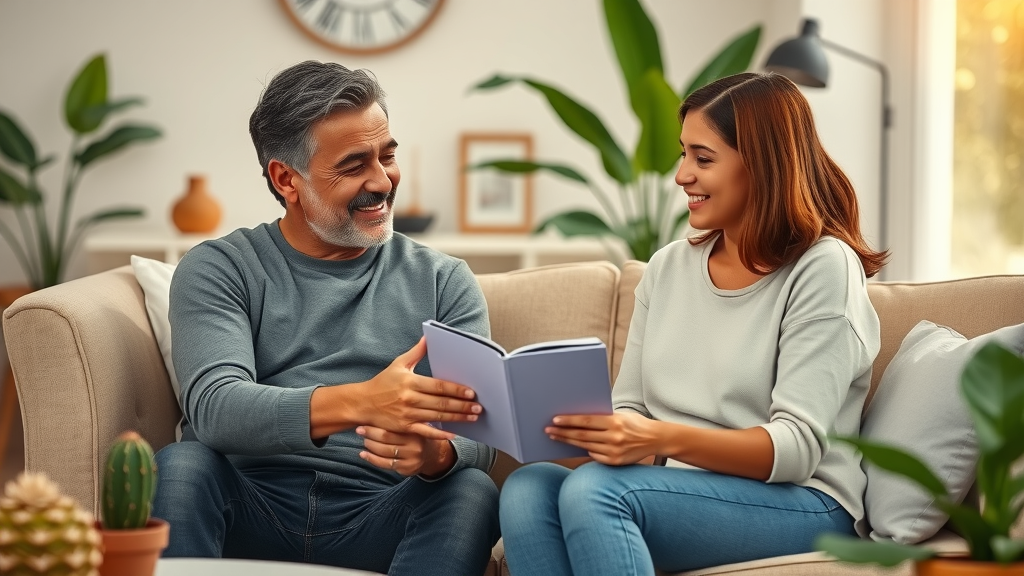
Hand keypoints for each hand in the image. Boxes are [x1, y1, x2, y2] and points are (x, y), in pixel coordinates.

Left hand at [356, 425, 452, 476]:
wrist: (431, 455)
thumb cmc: (415, 436)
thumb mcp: (413, 424)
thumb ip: (399, 419)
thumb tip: (373, 410)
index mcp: (415, 429)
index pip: (393, 425)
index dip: (377, 423)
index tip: (364, 419)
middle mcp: (414, 443)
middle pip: (387, 438)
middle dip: (371, 433)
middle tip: (359, 429)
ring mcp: (411, 457)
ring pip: (385, 451)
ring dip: (370, 446)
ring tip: (363, 441)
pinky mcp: (406, 468)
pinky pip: (385, 463)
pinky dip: (372, 459)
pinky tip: (363, 454)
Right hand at [360, 337, 481, 439]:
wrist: (362, 403)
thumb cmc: (382, 383)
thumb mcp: (398, 364)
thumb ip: (416, 352)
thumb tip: (428, 337)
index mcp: (410, 382)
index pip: (438, 386)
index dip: (456, 390)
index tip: (471, 392)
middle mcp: (410, 399)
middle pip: (441, 403)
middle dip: (462, 406)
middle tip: (479, 407)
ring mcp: (407, 414)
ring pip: (437, 417)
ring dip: (457, 418)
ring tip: (472, 417)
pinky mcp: (404, 427)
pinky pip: (425, 431)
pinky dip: (439, 434)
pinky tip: (453, 433)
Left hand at [546, 412, 661, 465]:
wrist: (655, 439)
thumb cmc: (635, 423)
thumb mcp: (620, 415)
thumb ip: (602, 418)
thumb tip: (577, 419)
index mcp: (614, 422)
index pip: (586, 421)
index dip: (569, 421)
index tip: (555, 420)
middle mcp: (614, 437)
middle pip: (582, 435)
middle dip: (563, 433)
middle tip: (548, 431)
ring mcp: (614, 451)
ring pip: (585, 446)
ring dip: (568, 442)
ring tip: (556, 437)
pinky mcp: (615, 462)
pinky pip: (594, 455)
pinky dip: (585, 450)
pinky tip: (576, 446)